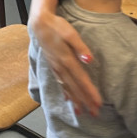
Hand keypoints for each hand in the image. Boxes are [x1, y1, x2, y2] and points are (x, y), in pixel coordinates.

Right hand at [28, 0, 100, 114]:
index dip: (90, 93)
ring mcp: (56, 68)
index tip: (98, 103)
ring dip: (75, 100)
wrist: (39, 24)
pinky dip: (65, 93)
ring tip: (82, 112)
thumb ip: (80, 47)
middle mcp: (61, 67)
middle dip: (85, 101)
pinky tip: (68, 99)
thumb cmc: (56, 26)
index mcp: (67, 60)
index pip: (81, 80)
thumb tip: (89, 60)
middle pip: (75, 88)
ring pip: (67, 87)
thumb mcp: (70, 33)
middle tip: (94, 113)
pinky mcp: (53, 66)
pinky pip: (60, 83)